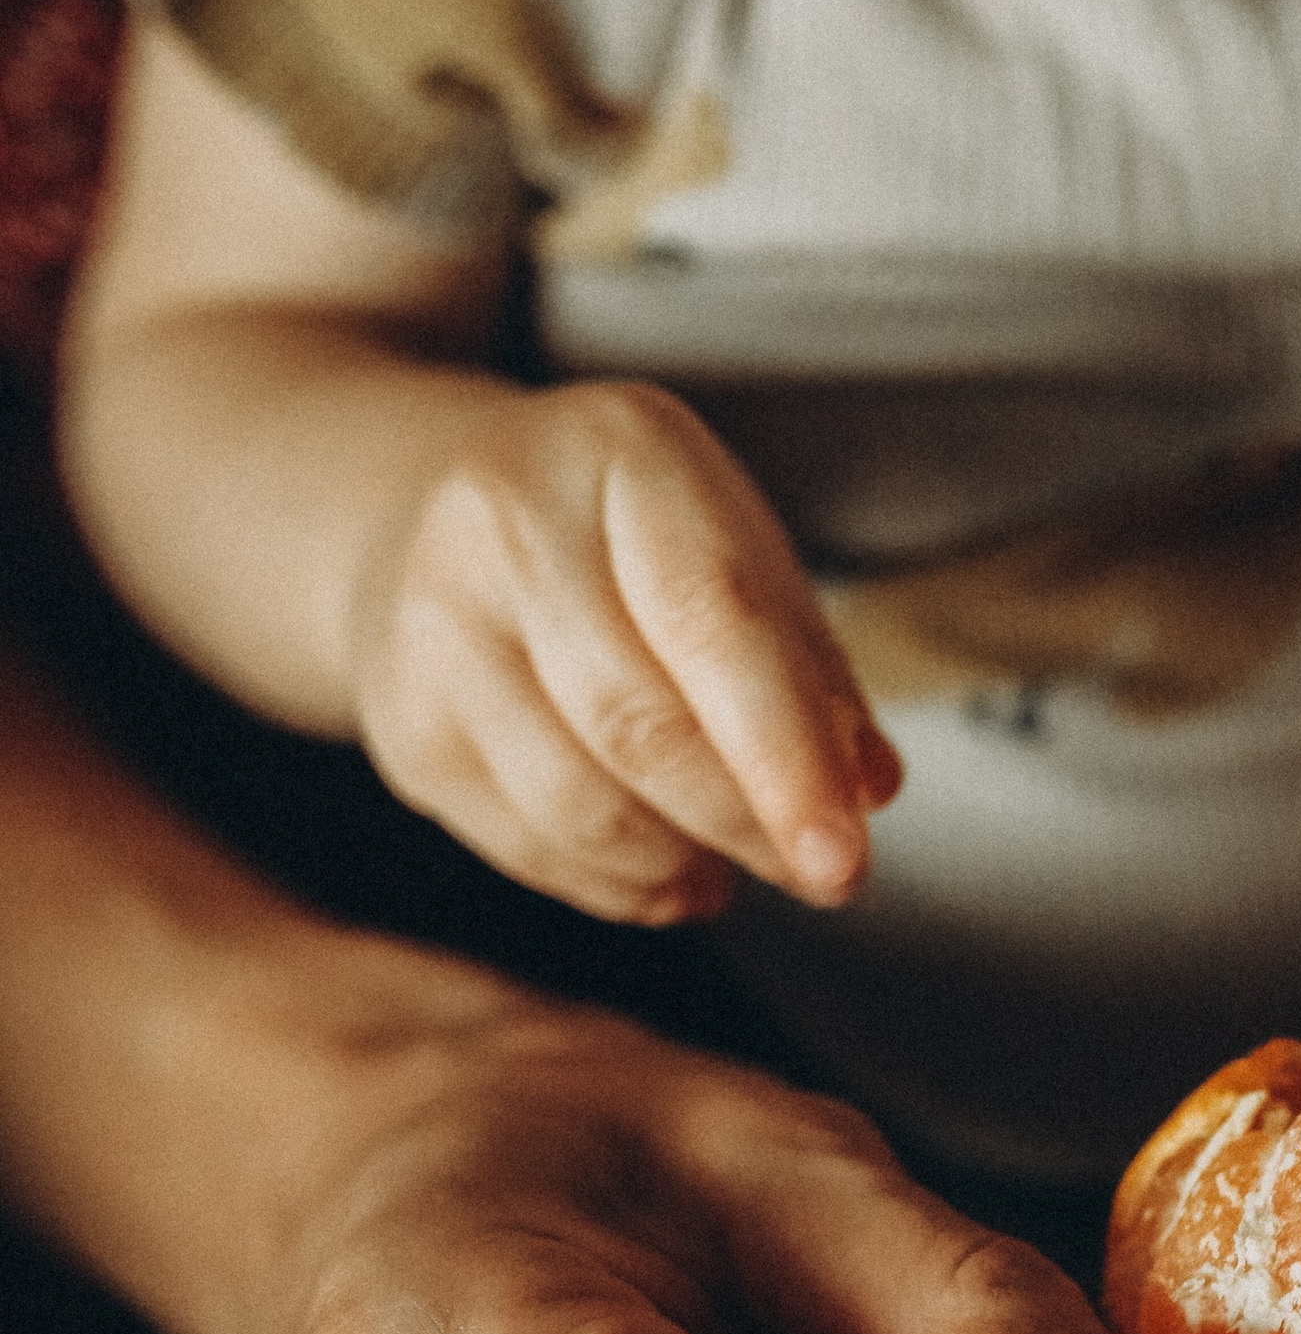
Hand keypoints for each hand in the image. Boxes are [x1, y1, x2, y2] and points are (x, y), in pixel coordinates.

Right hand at [348, 377, 902, 923]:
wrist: (432, 515)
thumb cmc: (625, 541)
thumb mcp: (737, 552)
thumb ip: (813, 670)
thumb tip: (866, 791)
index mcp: (621, 449)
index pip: (716, 623)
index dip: (787, 757)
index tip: (844, 858)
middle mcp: (505, 520)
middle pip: (639, 725)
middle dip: (743, 822)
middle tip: (817, 874)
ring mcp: (431, 623)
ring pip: (577, 804)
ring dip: (679, 862)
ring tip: (732, 865)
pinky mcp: (401, 722)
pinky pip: (525, 845)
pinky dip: (616, 884)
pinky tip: (665, 874)